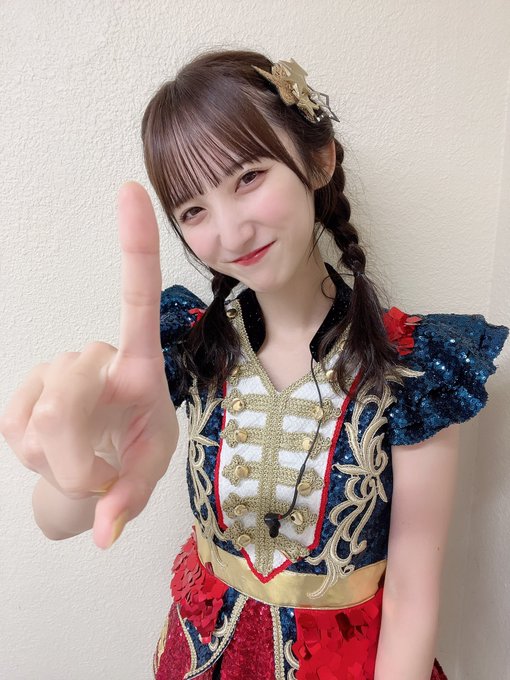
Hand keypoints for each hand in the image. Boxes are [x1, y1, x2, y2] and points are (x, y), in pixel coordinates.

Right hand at [0, 182, 177, 547]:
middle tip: (99, 472)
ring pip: (41, 422)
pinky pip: (16, 432)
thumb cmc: (133, 451)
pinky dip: (37, 459)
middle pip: (68, 395)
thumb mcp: (148, 470)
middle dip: (80, 454)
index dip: (134, 243)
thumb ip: (130, 498)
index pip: (136, 295)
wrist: (97, 469)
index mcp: (137, 361)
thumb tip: (102, 531)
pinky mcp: (20, 397)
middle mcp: (92, 356)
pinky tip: (54, 448)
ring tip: (83, 454)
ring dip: (63, 460)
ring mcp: (52, 374)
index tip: (131, 189)